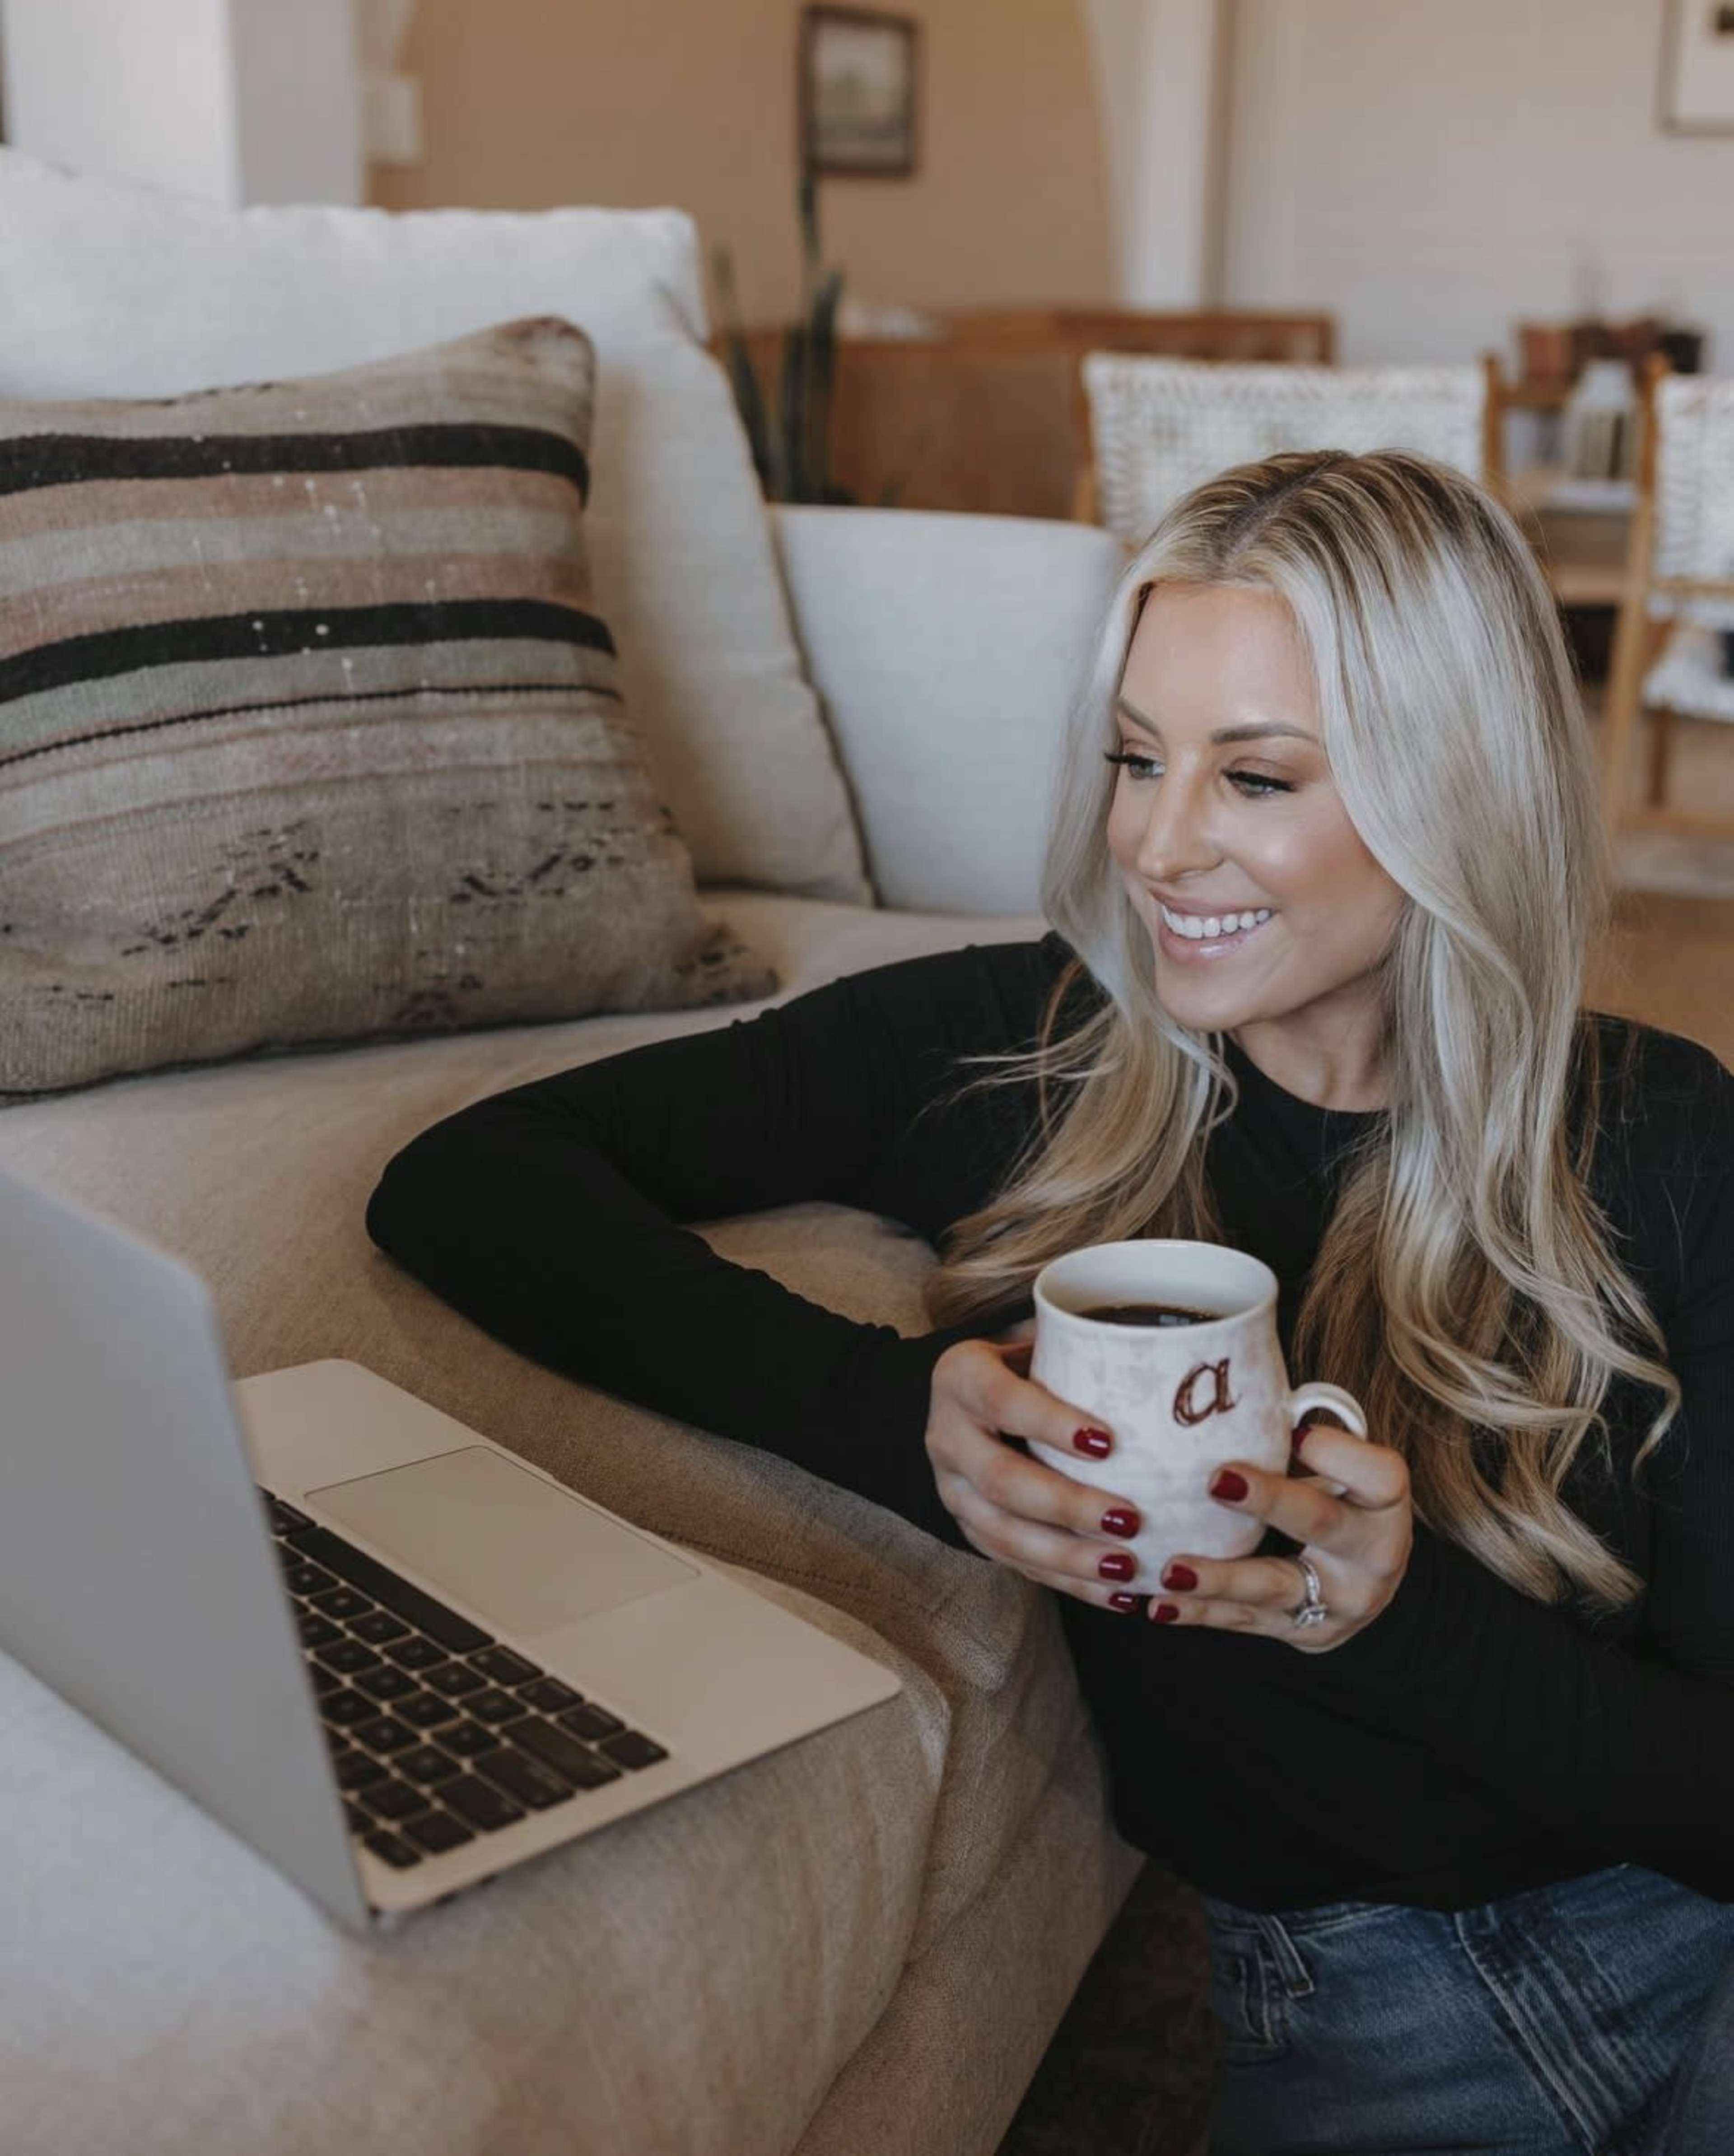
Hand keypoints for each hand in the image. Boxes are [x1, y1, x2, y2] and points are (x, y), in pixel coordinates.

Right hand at [925, 1333, 1151, 1611]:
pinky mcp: (969, 1529)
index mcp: (961, 1377)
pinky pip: (1016, 1564)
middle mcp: (947, 1436)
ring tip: (1128, 1568)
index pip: (1004, 1401)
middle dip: (1068, 1506)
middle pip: (1003, 1481)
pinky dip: (1069, 1582)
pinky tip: (1117, 1593)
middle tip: (1129, 1521)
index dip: (1052, 1423)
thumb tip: (1170, 1349)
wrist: (961, 1398)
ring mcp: (953, 1490)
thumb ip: (1079, 1345)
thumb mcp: (1035, 1340)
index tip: (1108, 1443)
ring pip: (1004, 1535)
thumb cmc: (1022, 1363)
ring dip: (1069, 1557)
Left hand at [1146, 1423, 1413, 1653]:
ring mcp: (1339, 1602)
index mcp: (1386, 1501)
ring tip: (1170, 1570)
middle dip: (1269, 1503)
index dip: (1336, 1451)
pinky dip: (1200, 1613)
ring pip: (1273, 1587)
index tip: (1293, 1434)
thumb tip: (1237, 1409)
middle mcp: (1373, 1556)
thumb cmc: (1343, 1499)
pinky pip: (1246, 1621)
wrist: (1367, 1580)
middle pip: (1321, 1523)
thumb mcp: (1347, 1467)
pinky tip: (1160, 1604)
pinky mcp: (1304, 1633)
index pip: (1377, 1473)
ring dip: (1217, 1579)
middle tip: (1216, 1482)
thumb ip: (1309, 1441)